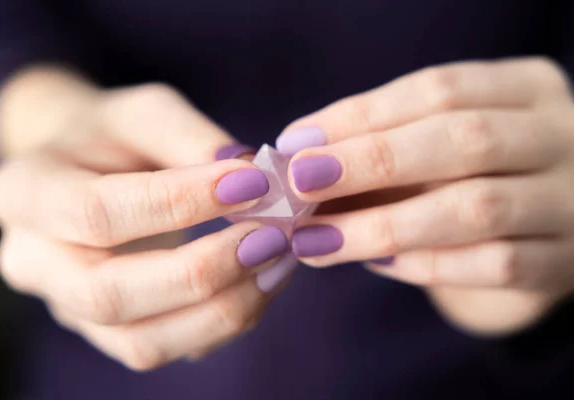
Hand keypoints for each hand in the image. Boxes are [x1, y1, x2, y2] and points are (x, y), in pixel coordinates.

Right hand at [0, 81, 294, 369]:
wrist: (86, 171)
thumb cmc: (113, 136)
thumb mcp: (142, 112)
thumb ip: (189, 136)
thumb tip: (249, 172)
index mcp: (26, 193)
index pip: (97, 212)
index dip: (180, 203)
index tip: (255, 182)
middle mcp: (34, 262)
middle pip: (110, 294)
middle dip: (203, 271)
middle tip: (272, 236)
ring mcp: (68, 307)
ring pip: (141, 341)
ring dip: (222, 308)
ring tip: (278, 262)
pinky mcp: (109, 331)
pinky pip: (165, 349)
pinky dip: (222, 324)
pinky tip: (259, 284)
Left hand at [277, 57, 573, 334]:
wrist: (556, 227)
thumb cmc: (481, 173)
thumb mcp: (446, 143)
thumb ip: (386, 143)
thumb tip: (298, 154)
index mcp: (526, 88)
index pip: (439, 90)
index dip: (362, 115)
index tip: (295, 142)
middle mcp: (559, 136)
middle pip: (462, 140)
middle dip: (370, 160)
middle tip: (298, 181)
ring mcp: (568, 201)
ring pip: (474, 208)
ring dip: (381, 225)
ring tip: (313, 239)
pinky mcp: (563, 262)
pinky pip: (494, 266)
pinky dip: (424, 264)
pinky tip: (373, 263)